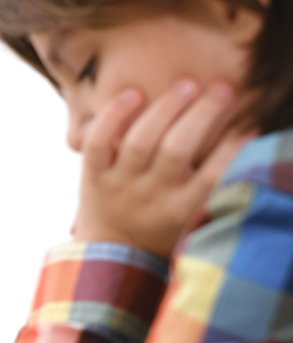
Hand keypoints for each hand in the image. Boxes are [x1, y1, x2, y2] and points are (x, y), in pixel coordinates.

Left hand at [71, 78, 256, 257]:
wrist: (113, 258)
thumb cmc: (163, 230)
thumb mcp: (193, 217)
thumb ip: (212, 185)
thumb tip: (243, 139)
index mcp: (180, 210)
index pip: (212, 177)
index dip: (233, 149)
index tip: (250, 126)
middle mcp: (149, 196)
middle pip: (177, 150)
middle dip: (203, 114)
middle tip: (223, 89)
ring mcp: (119, 185)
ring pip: (140, 141)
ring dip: (164, 108)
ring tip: (187, 85)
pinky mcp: (92, 177)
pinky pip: (97, 142)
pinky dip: (112, 116)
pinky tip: (133, 93)